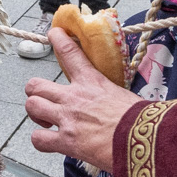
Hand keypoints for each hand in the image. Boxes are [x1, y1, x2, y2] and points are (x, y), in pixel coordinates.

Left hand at [24, 19, 140, 172]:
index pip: (69, 52)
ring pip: (32, 106)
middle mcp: (74, 97)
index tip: (53, 34)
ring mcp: (67, 118)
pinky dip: (41, 140)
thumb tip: (113, 99)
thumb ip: (109, 93)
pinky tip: (49, 141)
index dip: (57, 40)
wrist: (144, 138)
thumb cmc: (141, 119)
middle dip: (35, 92)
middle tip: (43, 98)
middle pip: (36, 85)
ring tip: (45, 121)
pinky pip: (38, 139)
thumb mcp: (124, 95)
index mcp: (91, 81)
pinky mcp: (66, 142)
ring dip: (36, 114)